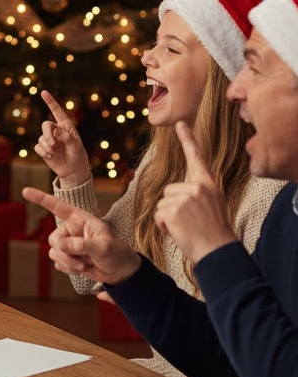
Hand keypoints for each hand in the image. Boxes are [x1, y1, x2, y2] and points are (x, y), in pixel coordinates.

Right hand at [21, 186, 141, 284]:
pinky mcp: (68, 257)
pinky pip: (58, 263)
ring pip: (53, 252)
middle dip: (65, 252)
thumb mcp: (103, 247)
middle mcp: (71, 229)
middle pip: (53, 239)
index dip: (40, 198)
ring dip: (68, 263)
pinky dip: (68, 269)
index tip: (25, 191)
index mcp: (80, 219)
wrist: (120, 272)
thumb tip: (62, 245)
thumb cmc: (116, 253)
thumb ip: (82, 245)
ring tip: (84, 265)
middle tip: (81, 261)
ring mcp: (69, 244)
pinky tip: (82, 268)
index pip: (57, 206)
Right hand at [33, 90, 90, 187]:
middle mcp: (56, 130)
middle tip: (54, 144)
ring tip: (54, 153)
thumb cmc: (77, 155)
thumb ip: (66, 137)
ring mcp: (49, 140)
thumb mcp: (76, 146)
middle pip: (45, 125)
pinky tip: (50, 156)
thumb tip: (55, 131)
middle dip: (48, 135)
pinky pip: (37, 147)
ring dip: (47, 146)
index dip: (50, 101)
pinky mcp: (44, 149)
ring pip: (41, 138)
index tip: (43, 92)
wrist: (73, 170)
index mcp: (66, 126)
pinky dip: (43, 152)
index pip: (57, 111)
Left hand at [154, 121, 237, 263]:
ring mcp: (185, 197)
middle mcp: (197, 186)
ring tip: (187, 228)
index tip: (179, 123)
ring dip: (168, 218)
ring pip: (162, 203)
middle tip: (190, 222)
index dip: (187, 139)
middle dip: (173, 207)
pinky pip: (158, 215)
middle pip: (168, 190)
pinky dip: (163, 227)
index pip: (196, 157)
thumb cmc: (213, 233)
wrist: (218, 252)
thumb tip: (172, 194)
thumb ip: (195, 194)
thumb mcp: (210, 206)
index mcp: (208, 184)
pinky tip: (178, 233)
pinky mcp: (173, 209)